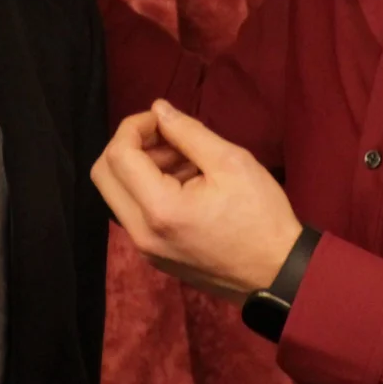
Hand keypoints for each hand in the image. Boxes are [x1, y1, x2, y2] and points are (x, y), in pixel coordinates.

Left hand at [91, 101, 302, 301]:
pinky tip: (186, 182)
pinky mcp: (155, 256)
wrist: (278, 274)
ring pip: (118, 194)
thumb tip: (158, 109)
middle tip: (167, 137)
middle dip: (129, 146)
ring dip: (140, 167)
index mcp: (159, 209)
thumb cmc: (261, 216)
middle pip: (104, 175)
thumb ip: (188, 132)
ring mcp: (145, 249)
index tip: (162, 119)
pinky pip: (135, 213)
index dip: (134, 126)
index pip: (118, 155)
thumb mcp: (231, 162)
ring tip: (186, 159)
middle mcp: (141, 233)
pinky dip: (148, 189)